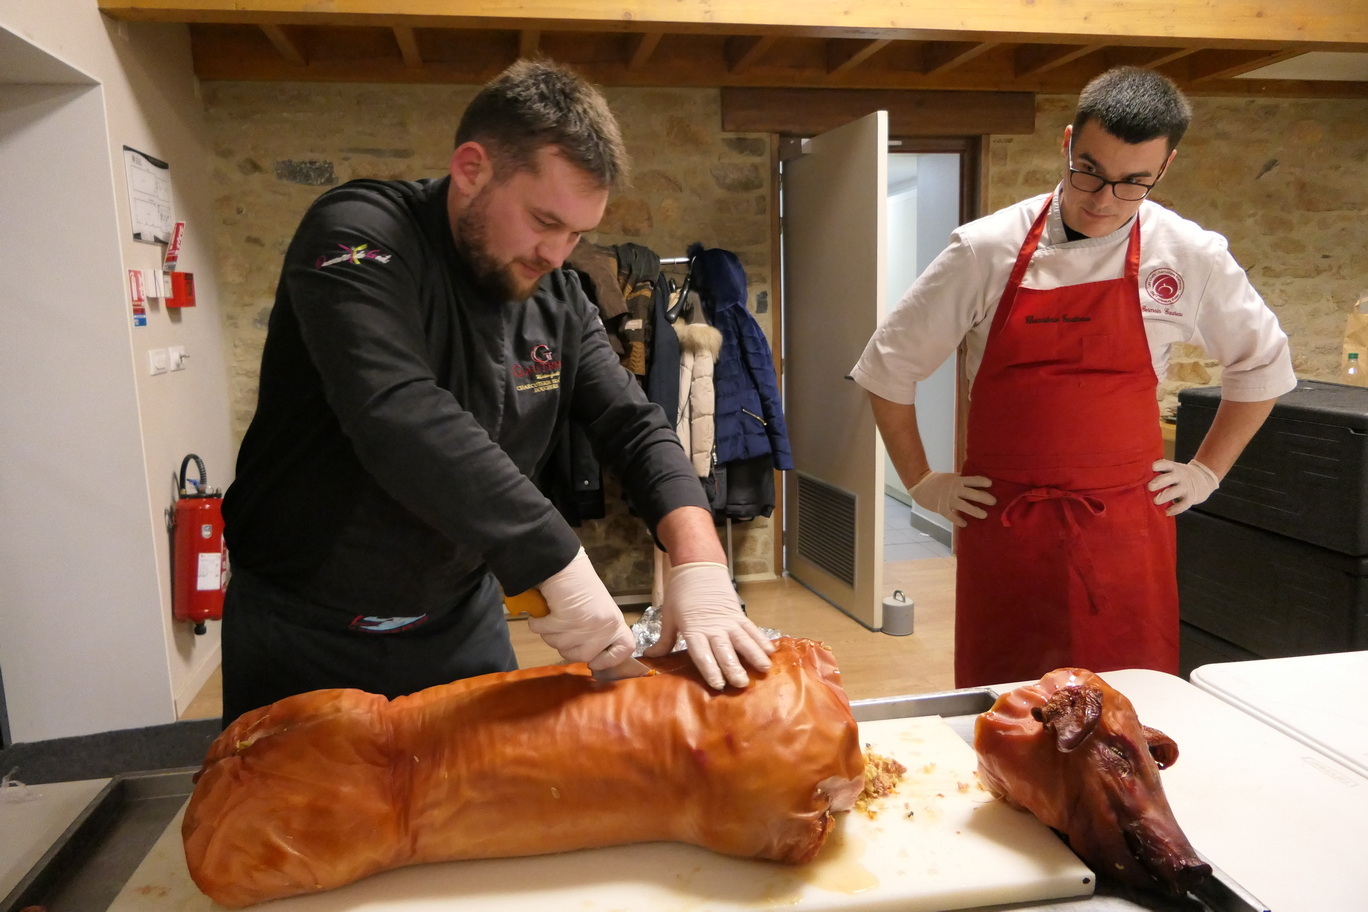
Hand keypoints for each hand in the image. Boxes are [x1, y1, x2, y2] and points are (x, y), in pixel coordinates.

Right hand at [527, 548, 635, 670]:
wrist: (561, 562)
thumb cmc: (576, 585)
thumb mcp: (594, 610)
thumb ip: (596, 633)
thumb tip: (590, 659)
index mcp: (615, 621)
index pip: (625, 649)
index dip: (610, 659)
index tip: (593, 661)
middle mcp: (604, 626)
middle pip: (583, 657)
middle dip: (566, 645)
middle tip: (562, 627)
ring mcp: (586, 625)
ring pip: (560, 647)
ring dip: (550, 632)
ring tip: (554, 613)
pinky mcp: (566, 620)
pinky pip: (544, 633)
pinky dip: (538, 622)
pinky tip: (544, 610)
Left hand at [643, 562, 774, 689]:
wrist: (697, 566)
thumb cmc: (680, 592)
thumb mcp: (668, 616)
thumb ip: (663, 640)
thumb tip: (650, 657)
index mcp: (693, 629)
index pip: (702, 653)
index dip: (710, 669)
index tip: (718, 685)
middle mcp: (713, 627)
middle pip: (724, 650)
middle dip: (733, 668)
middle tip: (742, 684)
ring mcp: (729, 620)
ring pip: (743, 640)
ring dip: (754, 655)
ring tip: (764, 669)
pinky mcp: (739, 613)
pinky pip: (752, 628)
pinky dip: (761, 639)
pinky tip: (770, 651)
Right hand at [910, 471, 995, 526]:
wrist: (920, 485)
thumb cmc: (939, 481)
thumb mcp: (952, 477)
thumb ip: (963, 480)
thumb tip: (979, 482)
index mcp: (958, 480)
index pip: (972, 480)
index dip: (981, 481)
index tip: (990, 484)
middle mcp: (954, 489)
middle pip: (971, 493)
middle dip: (983, 498)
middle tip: (993, 502)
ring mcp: (948, 499)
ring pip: (964, 505)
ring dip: (975, 510)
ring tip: (984, 515)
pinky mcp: (941, 508)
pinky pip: (951, 515)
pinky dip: (958, 520)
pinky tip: (964, 524)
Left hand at [1148, 459, 1219, 515]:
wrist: (1203, 479)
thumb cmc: (1179, 475)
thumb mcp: (1173, 469)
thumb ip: (1160, 472)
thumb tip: (1138, 476)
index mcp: (1173, 468)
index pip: (1166, 464)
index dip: (1159, 465)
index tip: (1152, 467)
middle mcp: (1179, 476)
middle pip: (1168, 478)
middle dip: (1159, 482)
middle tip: (1150, 487)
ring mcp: (1185, 487)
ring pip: (1174, 491)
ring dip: (1165, 496)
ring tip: (1155, 501)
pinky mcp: (1190, 498)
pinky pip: (1183, 505)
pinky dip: (1175, 509)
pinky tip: (1166, 513)